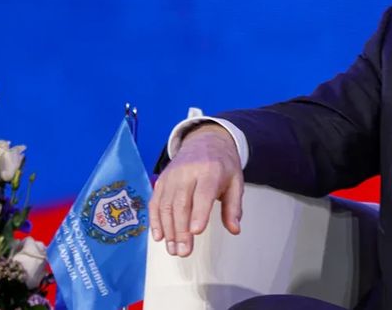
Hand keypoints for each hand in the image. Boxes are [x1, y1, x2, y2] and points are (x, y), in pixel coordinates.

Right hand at [148, 123, 243, 256]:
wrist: (205, 140)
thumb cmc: (222, 165)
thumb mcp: (235, 182)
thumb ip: (233, 207)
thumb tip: (235, 229)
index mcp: (211, 171)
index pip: (203, 193)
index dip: (199, 212)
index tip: (196, 232)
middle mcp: (188, 172)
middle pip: (181, 203)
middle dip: (181, 230)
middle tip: (183, 252)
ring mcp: (172, 176)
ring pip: (166, 205)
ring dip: (168, 230)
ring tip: (173, 249)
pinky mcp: (162, 180)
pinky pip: (155, 202)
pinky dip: (155, 220)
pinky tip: (159, 236)